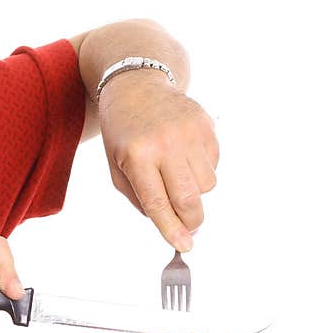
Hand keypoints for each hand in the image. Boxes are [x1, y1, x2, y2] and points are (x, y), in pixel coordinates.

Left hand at [98, 72, 218, 250]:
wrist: (136, 86)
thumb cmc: (123, 134)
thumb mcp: (117, 167)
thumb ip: (140, 198)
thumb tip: (171, 225)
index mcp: (137, 156)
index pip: (158, 203)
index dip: (172, 229)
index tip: (184, 246)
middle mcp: (165, 143)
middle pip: (189, 198)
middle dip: (192, 221)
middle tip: (189, 227)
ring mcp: (188, 132)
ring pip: (207, 185)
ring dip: (196, 192)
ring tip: (177, 175)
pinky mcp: (205, 124)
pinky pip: (214, 164)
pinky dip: (202, 170)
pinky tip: (184, 156)